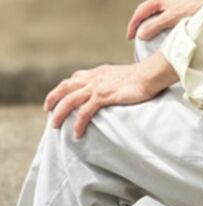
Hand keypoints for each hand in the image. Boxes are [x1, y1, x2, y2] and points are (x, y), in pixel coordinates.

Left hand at [43, 52, 178, 138]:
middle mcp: (94, 78)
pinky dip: (78, 123)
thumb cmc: (142, 77)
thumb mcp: (122, 76)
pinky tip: (76, 133)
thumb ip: (113, 81)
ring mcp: (97, 87)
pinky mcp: (103, 96)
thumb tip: (113, 90)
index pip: (75, 78)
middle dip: (53, 98)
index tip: (59, 96)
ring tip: (54, 126)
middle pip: (65, 87)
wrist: (151, 75)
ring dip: (59, 114)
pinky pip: (84, 112)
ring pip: (69, 100)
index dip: (64, 87)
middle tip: (47, 110)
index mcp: (98, 72)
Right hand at [126, 0, 202, 40]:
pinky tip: (166, 27)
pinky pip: (166, 11)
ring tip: (149, 33)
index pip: (140, 12)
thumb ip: (154, 26)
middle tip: (136, 36)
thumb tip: (141, 34)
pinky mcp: (181, 1)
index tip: (129, 37)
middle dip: (140, 22)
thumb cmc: (193, 9)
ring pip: (157, 11)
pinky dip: (161, 20)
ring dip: (151, 21)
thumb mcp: (171, 20)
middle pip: (147, 10)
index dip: (133, 25)